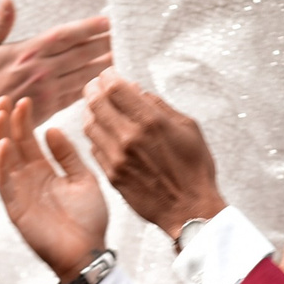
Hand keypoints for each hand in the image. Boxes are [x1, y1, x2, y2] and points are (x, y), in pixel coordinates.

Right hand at [0, 1, 111, 160]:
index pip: (65, 35)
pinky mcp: (51, 107)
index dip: (88, 28)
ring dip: (105, 64)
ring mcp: (49, 90)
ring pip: (84, 73)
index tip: (106, 21)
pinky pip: (78, 93)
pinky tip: (107, 80)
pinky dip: (94, 85)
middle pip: (81, 53)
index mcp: (28, 51)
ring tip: (121, 54)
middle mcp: (42, 70)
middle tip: (123, 35)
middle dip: (104, 43)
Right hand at [0, 97, 110, 283]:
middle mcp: (26, 179)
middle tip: (4, 99)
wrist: (89, 251)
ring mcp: (18, 192)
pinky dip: (0, 163)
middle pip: (9, 144)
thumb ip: (68, 155)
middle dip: (5, 122)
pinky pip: (2, 182)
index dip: (23, 120)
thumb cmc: (89, 219)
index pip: (27, 140)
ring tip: (0, 115)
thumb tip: (51, 129)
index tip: (24, 99)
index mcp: (43, 171)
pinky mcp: (14, 207)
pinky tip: (3, 144)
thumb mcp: (84, 179)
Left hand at [84, 72, 225, 236]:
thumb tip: (138, 91)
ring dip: (91, 112)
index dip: (108, 76)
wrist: (189, 209)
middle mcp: (129, 137)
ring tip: (98, 107)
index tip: (109, 74)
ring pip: (90, 125)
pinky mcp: (111, 174)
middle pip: (96, 102)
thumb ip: (159, 106)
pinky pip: (94, 147)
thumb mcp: (188, 127)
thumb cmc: (194, 168)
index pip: (114, 88)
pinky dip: (96, 135)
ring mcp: (117, 157)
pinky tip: (104, 132)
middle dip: (93, 89)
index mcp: (150, 121)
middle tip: (96, 85)